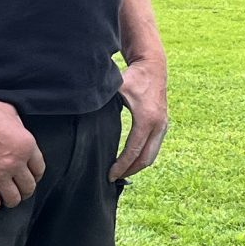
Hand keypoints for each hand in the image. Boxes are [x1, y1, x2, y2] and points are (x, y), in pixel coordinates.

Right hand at [0, 98, 45, 211]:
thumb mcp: (10, 113)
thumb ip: (19, 127)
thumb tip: (19, 133)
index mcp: (27, 145)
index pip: (39, 170)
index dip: (34, 176)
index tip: (28, 177)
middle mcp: (16, 163)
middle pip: (29, 187)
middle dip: (24, 190)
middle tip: (17, 189)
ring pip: (13, 200)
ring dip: (10, 199)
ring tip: (4, 196)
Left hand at [112, 54, 167, 181]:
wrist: (153, 67)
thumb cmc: (133, 77)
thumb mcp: (116, 88)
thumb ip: (101, 100)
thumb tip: (80, 109)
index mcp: (146, 120)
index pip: (133, 151)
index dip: (121, 166)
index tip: (109, 175)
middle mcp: (158, 125)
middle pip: (145, 159)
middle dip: (129, 171)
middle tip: (113, 178)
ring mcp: (163, 126)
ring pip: (151, 155)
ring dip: (137, 166)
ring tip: (121, 172)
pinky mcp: (164, 125)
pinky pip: (154, 148)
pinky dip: (143, 157)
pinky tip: (130, 160)